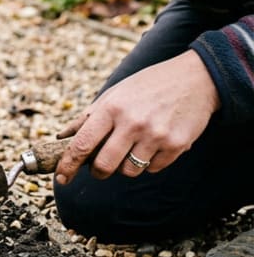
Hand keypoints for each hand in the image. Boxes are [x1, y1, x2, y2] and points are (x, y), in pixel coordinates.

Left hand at [55, 50, 219, 183]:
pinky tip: (154, 143)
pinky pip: (153, 169)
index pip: (82, 145)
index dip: (68, 165)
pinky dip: (149, 162)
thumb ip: (88, 117)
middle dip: (98, 172)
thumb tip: (62, 137)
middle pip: (104, 166)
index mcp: (112, 108)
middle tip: (100, 167)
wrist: (196, 79)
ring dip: (125, 166)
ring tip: (133, 147)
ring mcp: (156, 135)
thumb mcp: (114, 94)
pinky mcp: (177, 145)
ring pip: (129, 171)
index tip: (61, 178)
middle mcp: (133, 123)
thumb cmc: (148, 86)